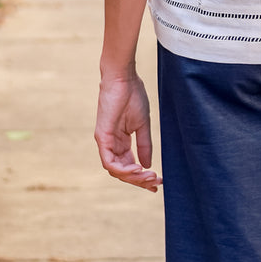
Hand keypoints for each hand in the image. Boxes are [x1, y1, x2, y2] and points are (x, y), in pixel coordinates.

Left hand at [95, 73, 160, 191]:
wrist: (124, 78)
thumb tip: (147, 164)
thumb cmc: (133, 96)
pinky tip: (138, 169)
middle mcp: (111, 144)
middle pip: (122, 172)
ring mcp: (105, 141)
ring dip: (133, 177)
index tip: (158, 182)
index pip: (128, 166)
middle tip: (156, 183)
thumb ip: (144, 145)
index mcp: (120, 141)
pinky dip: (123, 169)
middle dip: (140, 181)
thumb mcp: (142, 125)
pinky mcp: (102, 137)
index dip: (142, 177)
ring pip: (116, 170)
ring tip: (149, 176)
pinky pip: (109, 161)